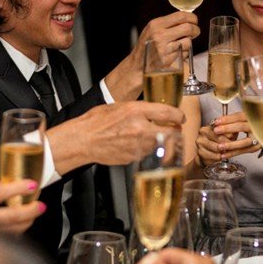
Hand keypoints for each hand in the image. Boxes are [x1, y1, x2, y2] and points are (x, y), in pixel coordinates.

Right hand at [0, 179, 43, 233]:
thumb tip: (10, 187)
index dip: (17, 188)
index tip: (32, 184)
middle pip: (11, 216)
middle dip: (31, 210)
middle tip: (41, 205)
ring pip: (14, 230)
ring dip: (27, 221)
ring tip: (35, 213)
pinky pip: (8, 240)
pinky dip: (17, 232)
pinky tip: (21, 226)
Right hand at [46, 100, 184, 171]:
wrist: (83, 140)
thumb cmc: (96, 122)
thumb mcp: (120, 106)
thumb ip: (140, 109)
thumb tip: (157, 112)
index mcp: (137, 111)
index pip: (169, 112)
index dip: (178, 115)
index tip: (180, 117)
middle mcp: (141, 128)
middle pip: (173, 133)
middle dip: (176, 131)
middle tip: (174, 129)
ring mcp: (139, 145)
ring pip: (163, 145)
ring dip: (164, 142)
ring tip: (155, 137)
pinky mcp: (135, 157)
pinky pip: (149, 153)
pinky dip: (150, 150)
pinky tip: (141, 145)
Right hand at [105, 11, 200, 98]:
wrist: (137, 65)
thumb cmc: (147, 45)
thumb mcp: (152, 29)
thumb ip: (167, 23)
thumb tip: (188, 18)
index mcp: (156, 24)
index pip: (181, 16)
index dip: (192, 18)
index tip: (194, 21)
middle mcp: (160, 35)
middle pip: (188, 28)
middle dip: (196, 30)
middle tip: (195, 32)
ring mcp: (164, 48)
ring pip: (188, 41)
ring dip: (189, 43)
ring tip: (182, 44)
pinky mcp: (168, 60)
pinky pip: (184, 53)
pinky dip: (184, 53)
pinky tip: (176, 53)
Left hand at [195, 115, 257, 164]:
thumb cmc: (249, 124)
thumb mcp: (242, 119)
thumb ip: (232, 120)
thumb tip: (217, 122)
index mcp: (253, 117)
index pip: (240, 116)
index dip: (227, 119)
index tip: (216, 121)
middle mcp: (257, 127)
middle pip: (242, 127)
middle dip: (228, 129)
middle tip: (216, 130)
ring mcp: (258, 138)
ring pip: (244, 142)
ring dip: (231, 144)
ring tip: (220, 146)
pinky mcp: (256, 147)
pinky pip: (244, 151)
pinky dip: (233, 153)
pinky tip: (224, 155)